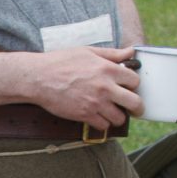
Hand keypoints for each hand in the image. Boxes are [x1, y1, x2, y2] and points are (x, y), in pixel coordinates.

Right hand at [24, 45, 144, 127]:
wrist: (39, 78)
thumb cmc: (61, 62)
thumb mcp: (88, 51)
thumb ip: (112, 54)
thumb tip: (131, 52)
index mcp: (108, 69)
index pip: (135, 80)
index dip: (134, 84)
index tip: (129, 87)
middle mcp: (105, 87)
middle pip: (135, 103)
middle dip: (137, 107)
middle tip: (135, 109)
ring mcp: (96, 103)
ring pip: (119, 118)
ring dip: (118, 116)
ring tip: (112, 111)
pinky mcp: (85, 115)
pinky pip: (103, 125)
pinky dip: (102, 123)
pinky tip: (98, 116)